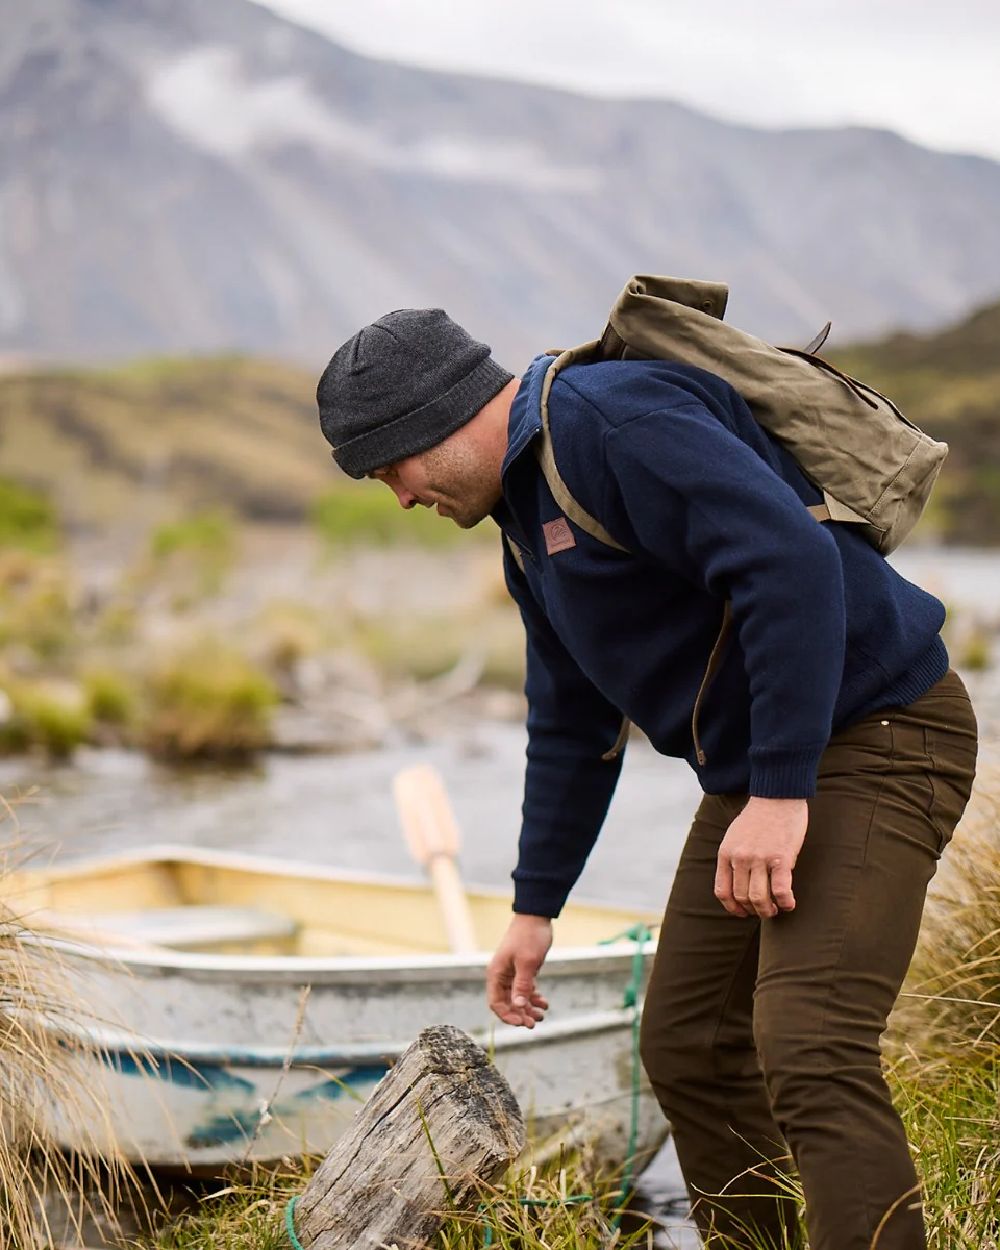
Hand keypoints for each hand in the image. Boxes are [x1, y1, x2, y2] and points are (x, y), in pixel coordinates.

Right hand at [486, 914, 552, 1027]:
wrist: (536, 916)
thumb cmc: (529, 936)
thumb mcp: (528, 963)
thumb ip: (522, 985)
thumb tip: (518, 1006)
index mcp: (497, 973)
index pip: (496, 1003)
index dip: (507, 1016)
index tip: (522, 1022)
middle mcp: (501, 975)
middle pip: (507, 1003)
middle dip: (520, 1014)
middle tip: (535, 1022)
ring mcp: (511, 972)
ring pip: (517, 998)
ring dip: (528, 1008)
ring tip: (542, 1014)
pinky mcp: (521, 969)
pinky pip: (524, 989)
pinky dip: (533, 997)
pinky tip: (544, 1002)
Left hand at [714, 796, 807, 918]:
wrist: (778, 796)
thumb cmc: (758, 817)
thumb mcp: (734, 836)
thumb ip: (732, 857)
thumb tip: (735, 882)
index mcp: (726, 853)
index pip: (722, 891)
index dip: (732, 907)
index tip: (743, 912)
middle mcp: (740, 858)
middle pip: (742, 897)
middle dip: (753, 910)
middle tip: (764, 911)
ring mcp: (760, 858)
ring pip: (758, 898)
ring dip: (767, 910)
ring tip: (775, 910)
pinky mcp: (782, 858)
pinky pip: (781, 890)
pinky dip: (785, 902)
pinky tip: (789, 904)